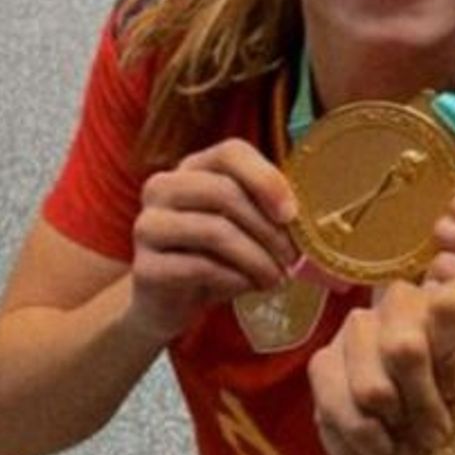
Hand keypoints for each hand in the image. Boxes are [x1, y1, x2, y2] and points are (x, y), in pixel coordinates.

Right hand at [129, 138, 297, 340]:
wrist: (172, 303)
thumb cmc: (218, 255)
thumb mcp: (246, 226)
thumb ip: (270, 211)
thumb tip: (310, 220)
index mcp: (193, 167)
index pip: (231, 152)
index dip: (266, 179)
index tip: (292, 214)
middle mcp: (163, 187)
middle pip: (225, 192)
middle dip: (269, 229)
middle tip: (292, 258)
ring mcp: (148, 225)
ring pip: (215, 231)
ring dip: (257, 259)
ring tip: (276, 277)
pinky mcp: (145, 267)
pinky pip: (200, 267)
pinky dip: (235, 280)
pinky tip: (248, 287)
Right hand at [308, 258, 454, 454]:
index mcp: (451, 296)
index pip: (451, 303)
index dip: (454, 362)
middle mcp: (402, 301)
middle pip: (405, 350)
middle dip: (424, 404)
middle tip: (438, 430)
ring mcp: (359, 327)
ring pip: (374, 388)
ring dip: (398, 425)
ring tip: (412, 437)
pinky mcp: (324, 362)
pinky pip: (343, 407)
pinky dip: (370, 438)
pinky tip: (383, 443)